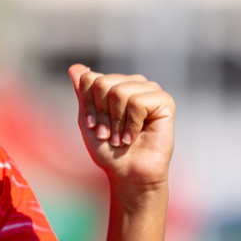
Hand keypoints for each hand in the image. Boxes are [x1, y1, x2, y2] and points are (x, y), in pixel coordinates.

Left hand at [67, 64, 174, 200]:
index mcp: (116, 84)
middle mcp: (133, 83)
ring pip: (119, 92)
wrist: (127, 173)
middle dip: (101, 114)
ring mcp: (150, 91)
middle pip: (103, 83)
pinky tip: (133, 137)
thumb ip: (83, 93)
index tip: (94, 126)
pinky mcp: (164, 101)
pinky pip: (137, 102)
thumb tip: (75, 67)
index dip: (88, 106)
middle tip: (109, 134)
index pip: (89, 78)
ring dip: (116, 122)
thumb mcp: (87, 119)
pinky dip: (131, 125)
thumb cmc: (108, 150)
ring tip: (121, 138)